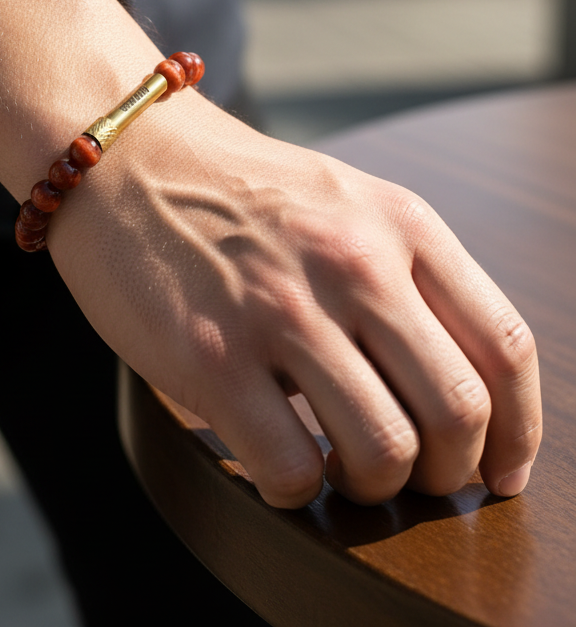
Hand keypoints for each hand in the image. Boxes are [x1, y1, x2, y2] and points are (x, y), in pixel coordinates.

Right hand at [0, 0, 540, 509]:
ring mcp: (282, 310)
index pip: (506, 346)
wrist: (124, 155)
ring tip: (342, 469)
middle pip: (459, 412)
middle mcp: (353, 263)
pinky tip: (278, 459)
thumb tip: (460, 392)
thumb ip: (407, 272)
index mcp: (400, 223)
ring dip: (373, 487)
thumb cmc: (236, 189)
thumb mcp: (345, 201)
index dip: (519, 431)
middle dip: (449, 472)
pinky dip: (296, 489)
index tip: (499, 469)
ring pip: (384, 454)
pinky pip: (291, 470)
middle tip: (416, 478)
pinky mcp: (212, 356)